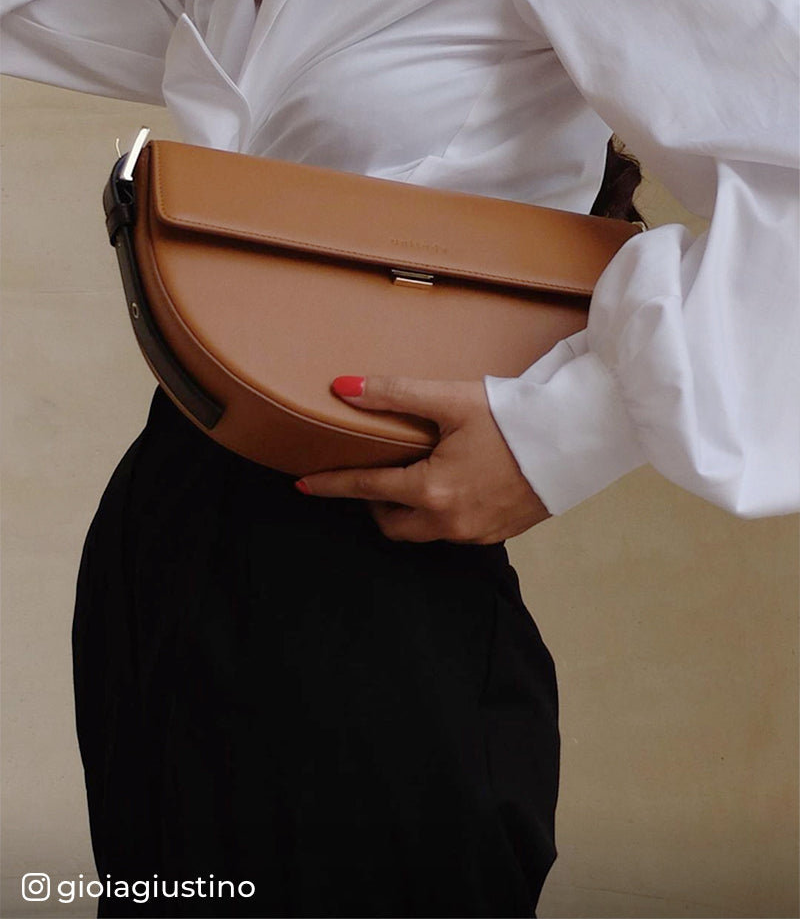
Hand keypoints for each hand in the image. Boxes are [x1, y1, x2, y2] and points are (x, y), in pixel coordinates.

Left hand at [295, 375, 550, 543]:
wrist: (577, 439)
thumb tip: (341, 388)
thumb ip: (393, 394)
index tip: (303, 485)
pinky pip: (453, 533)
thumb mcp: (451, 399)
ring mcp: (474, 534)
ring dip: (408, 512)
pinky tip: (453, 488)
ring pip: (422, 533)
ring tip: (412, 480)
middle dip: (373, 505)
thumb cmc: (514, 416)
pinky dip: (441, 515)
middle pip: (391, 524)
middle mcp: (448, 522)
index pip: (364, 488)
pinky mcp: (499, 534)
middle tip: (372, 477)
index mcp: (431, 490)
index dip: (331, 484)